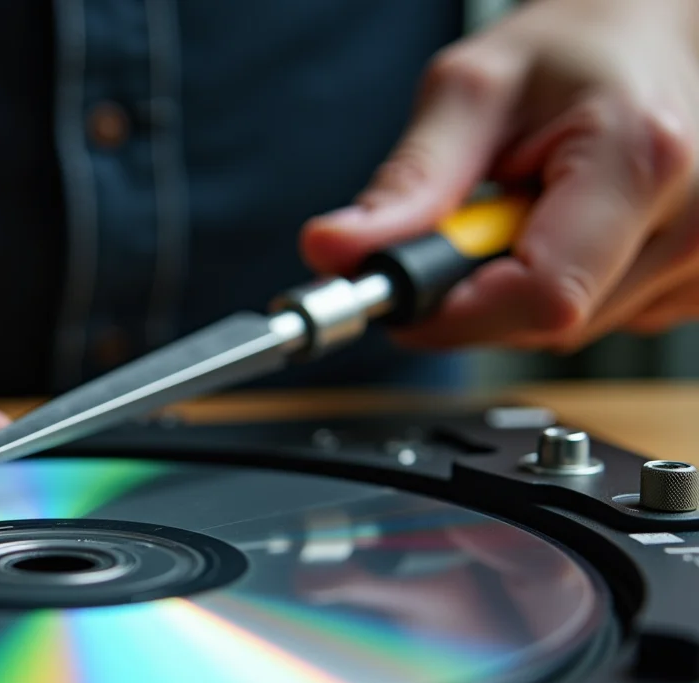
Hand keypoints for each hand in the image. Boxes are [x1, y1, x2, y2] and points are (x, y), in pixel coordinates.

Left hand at [302, 0, 698, 350]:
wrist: (651, 35)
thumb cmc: (573, 51)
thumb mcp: (471, 92)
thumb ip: (407, 181)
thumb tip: (335, 250)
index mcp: (640, 160)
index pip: (539, 298)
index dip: (455, 313)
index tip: (404, 293)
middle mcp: (692, 219)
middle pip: (547, 324)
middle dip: (479, 293)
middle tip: (471, 220)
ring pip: (568, 331)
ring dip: (520, 287)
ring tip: (532, 207)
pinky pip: (603, 320)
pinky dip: (564, 285)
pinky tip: (569, 228)